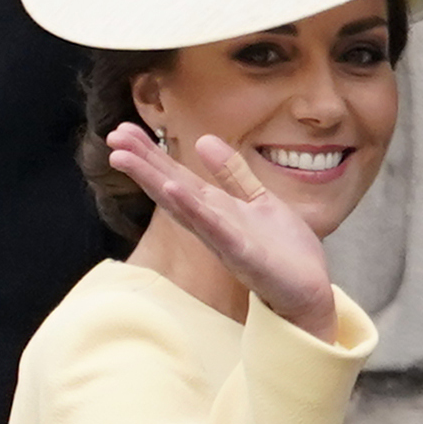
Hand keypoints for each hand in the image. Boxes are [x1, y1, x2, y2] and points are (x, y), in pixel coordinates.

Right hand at [107, 125, 340, 340]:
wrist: (310, 293)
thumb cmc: (285, 253)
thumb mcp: (259, 201)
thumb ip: (233, 174)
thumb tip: (203, 139)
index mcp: (216, 210)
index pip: (176, 177)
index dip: (150, 154)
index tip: (122, 130)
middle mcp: (213, 225)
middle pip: (171, 189)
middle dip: (142, 164)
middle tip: (112, 139)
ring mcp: (226, 241)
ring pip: (184, 208)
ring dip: (156, 183)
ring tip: (128, 159)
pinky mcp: (246, 256)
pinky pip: (217, 231)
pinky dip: (196, 212)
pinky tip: (175, 191)